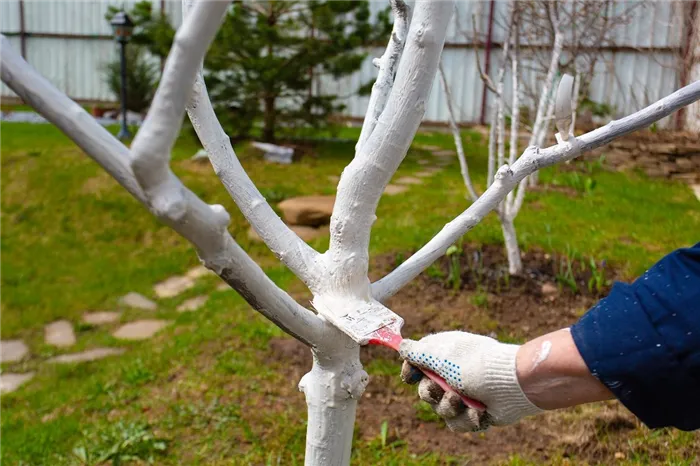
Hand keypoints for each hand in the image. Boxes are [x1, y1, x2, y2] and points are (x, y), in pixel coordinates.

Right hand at [399, 331, 541, 431]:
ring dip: (449, 407)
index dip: (411, 371)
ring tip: (463, 401)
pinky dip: (467, 418)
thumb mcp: (441, 355)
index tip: (410, 376)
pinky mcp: (474, 412)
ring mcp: (464, 394)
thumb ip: (417, 352)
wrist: (513, 384)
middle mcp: (452, 374)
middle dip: (430, 393)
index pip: (417, 364)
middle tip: (440, 390)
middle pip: (425, 391)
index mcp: (443, 356)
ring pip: (440, 410)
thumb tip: (401, 345)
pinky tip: (480, 411)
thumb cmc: (476, 364)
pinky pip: (458, 423)